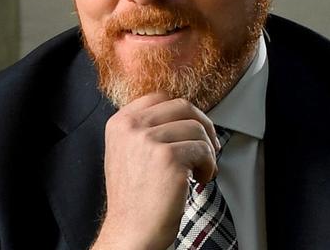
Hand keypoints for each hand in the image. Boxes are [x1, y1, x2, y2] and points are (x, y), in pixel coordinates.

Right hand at [92, 93, 219, 249]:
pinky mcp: (169, 158)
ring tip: (200, 170)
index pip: (160, 97)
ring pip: (196, 128)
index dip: (182, 112)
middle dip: (202, 124)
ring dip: (207, 150)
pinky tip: (200, 180)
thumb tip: (183, 116)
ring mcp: (149, 140)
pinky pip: (203, 150)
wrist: (130, 232)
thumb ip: (145, 128)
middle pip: (182, 106)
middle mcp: (132, 127)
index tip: (191, 128)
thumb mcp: (127, 152)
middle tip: (208, 145)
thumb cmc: (134, 198)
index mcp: (120, 122)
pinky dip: (209, 166)